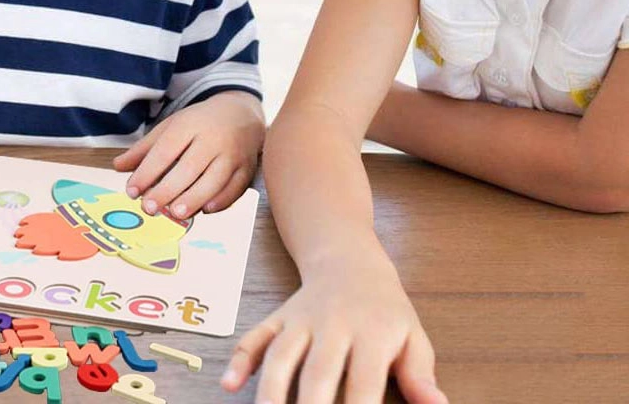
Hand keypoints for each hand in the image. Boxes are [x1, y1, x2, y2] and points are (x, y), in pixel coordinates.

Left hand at [112, 91, 263, 217]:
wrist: (241, 112)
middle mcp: (213, 139)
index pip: (166, 150)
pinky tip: (206, 210)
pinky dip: (222, 200)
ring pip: (214, 180)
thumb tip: (117, 166)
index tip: (131, 191)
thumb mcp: (171, 127)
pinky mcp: (247, 168)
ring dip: (194, 198)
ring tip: (175, 213)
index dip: (147, 171)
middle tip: (149, 208)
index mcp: (190, 125)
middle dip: (168, 189)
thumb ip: (145, 148)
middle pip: (189, 167)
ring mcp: (233, 154)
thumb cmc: (199, 123)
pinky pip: (235, 188)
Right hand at [223, 254, 447, 403]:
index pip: (365, 385)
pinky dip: (241, 359)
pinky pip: (256, 336)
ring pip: (281, 355)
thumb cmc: (386, 309)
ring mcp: (302, 320)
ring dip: (271, 391)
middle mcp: (333, 326)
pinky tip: (229, 385)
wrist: (349, 259)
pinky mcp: (280, 316)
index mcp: (372, 334)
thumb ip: (421, 374)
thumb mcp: (413, 335)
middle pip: (318, 373)